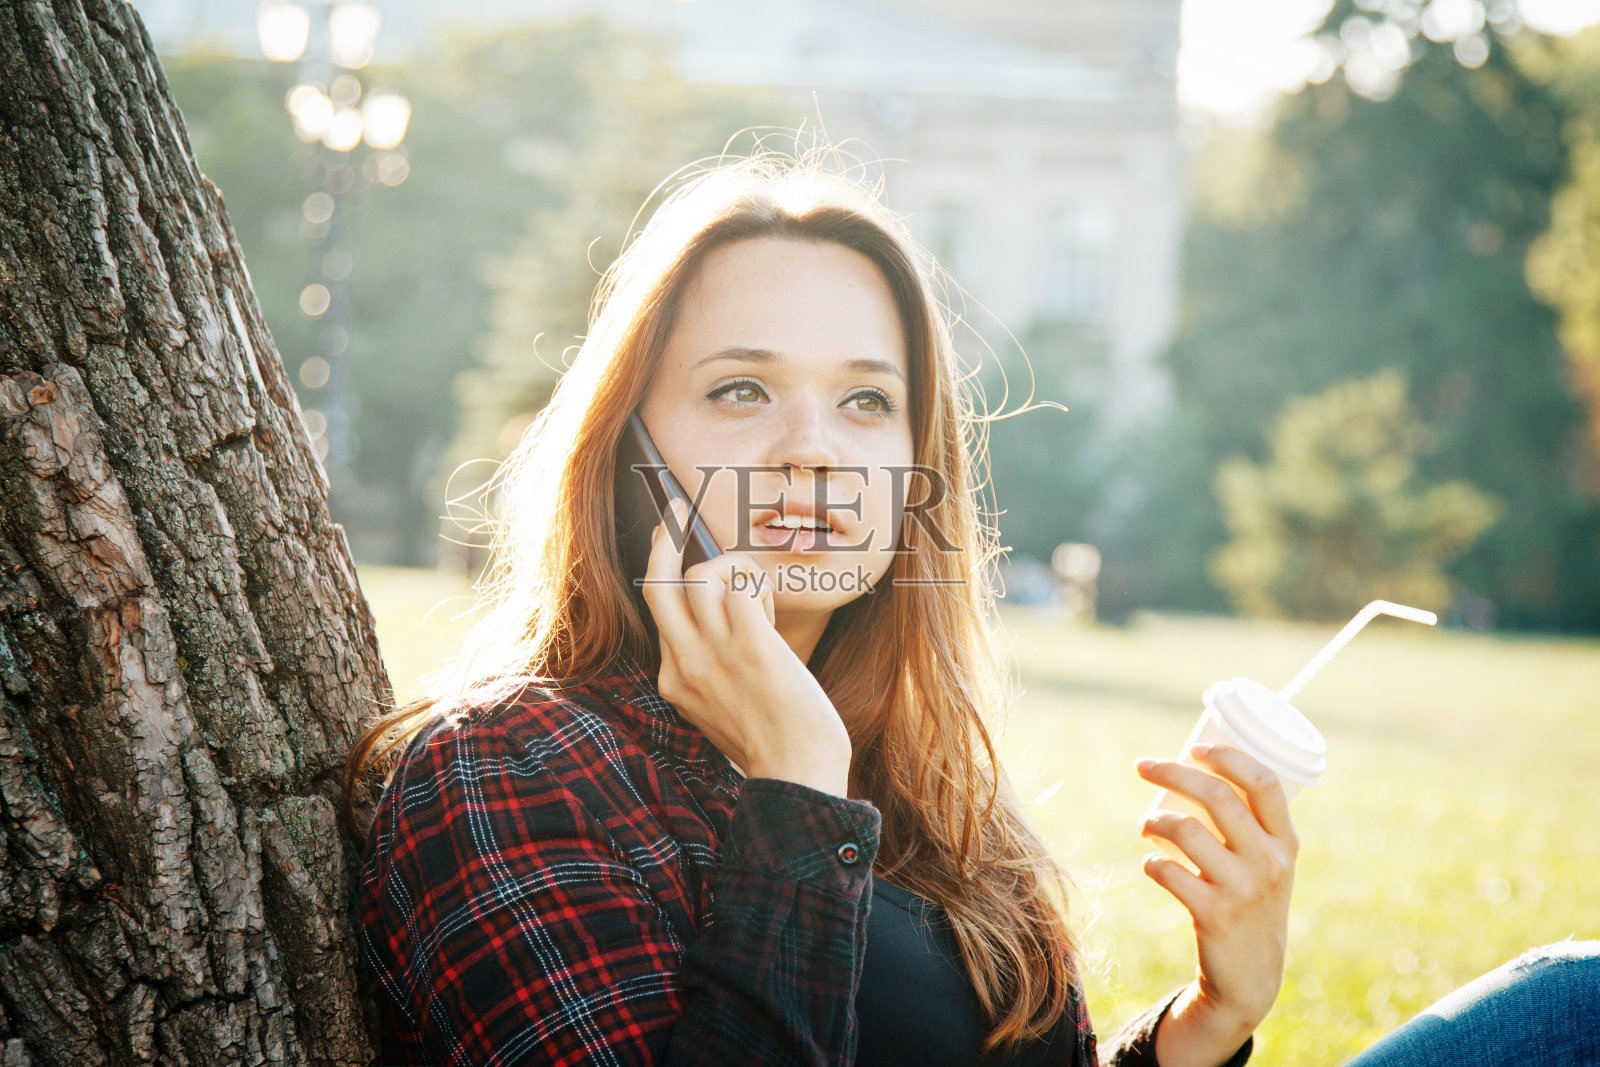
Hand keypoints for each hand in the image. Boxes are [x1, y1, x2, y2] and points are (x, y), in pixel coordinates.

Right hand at [642, 499, 851, 795]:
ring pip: (702, 576)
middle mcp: (683, 664)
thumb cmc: (775, 745)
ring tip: (760, 601)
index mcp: (673, 682)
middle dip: (665, 539)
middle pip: (658, 584)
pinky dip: (756, 579)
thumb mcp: (722, 710)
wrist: (797, 778)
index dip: (685, 588)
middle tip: (676, 510)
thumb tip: (735, 629)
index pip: (661, 614)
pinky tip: (770, 603)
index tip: (683, 557)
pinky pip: (740, 581)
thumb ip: (714, 673)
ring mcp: (712, 653)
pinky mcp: (749, 644)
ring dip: (736, 572)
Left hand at [1135, 745, 1299, 1065]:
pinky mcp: (1214, 914)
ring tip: (1145, 824)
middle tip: (1143, 766)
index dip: (1227, 757)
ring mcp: (1242, 888)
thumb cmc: (1251, 904)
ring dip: (1154, 820)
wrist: (1251, 977)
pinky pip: (1168, 872)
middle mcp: (1269, 861)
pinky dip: (1152, 863)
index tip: (1194, 747)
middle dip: (1172, 772)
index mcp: (1284, 842)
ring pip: (1186, 830)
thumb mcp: (1268, 865)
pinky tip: (1152, 864)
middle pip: (1217, 796)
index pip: (1263, 782)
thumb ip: (1248, 827)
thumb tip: (1197, 774)